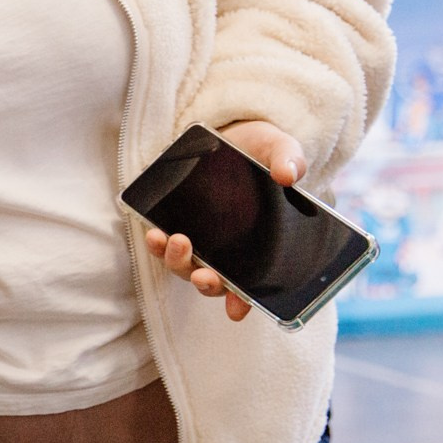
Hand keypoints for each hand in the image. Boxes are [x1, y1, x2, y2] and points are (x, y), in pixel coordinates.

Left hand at [142, 120, 303, 323]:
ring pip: (184, 265)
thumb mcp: (280, 148)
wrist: (227, 131)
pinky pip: (162, 241)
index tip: (236, 311)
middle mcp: (225, 248)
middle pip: (211, 280)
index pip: (250, 283)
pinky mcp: (173, 220)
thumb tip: (287, 175)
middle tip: (204, 276)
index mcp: (257, 244)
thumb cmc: (260, 150)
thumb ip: (288, 160)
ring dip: (178, 261)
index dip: (242, 301)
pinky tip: (154, 231)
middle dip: (207, 283)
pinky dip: (158, 243)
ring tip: (176, 241)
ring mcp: (197, 237)